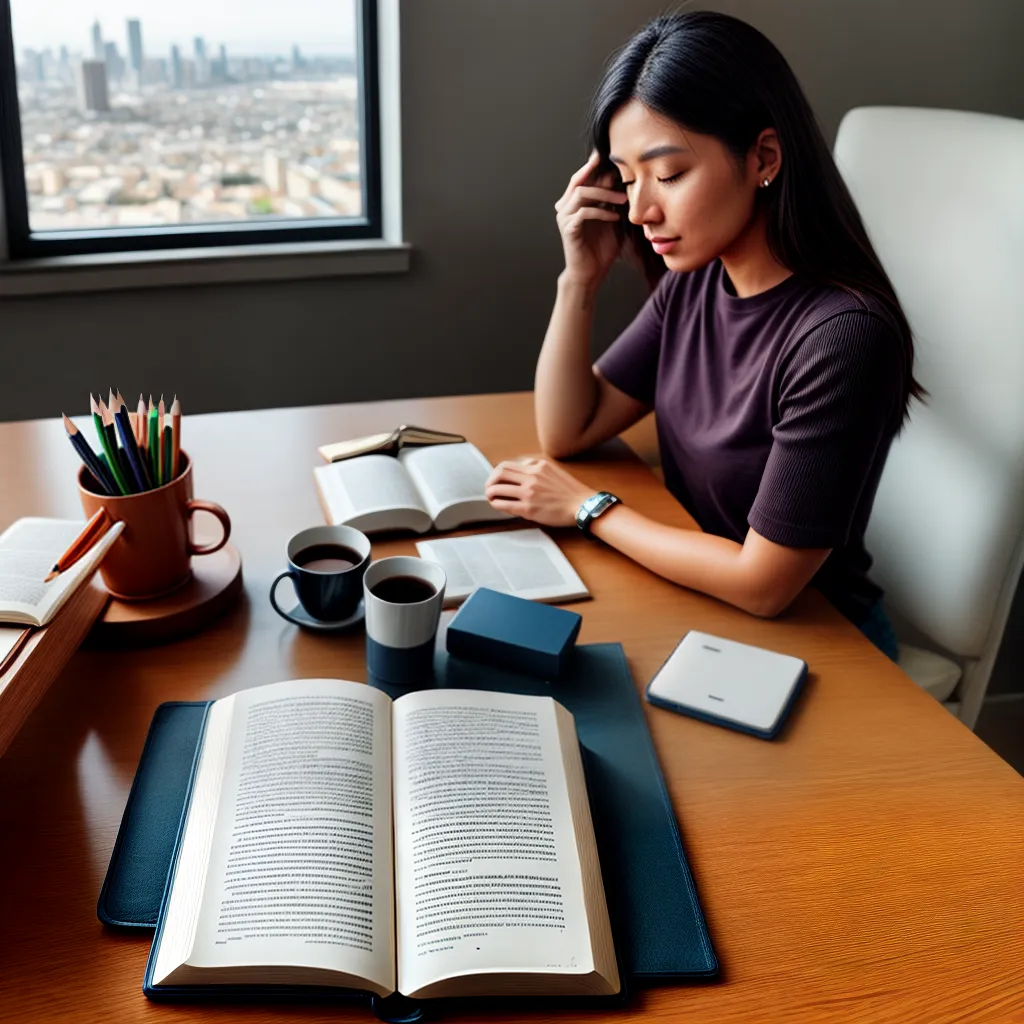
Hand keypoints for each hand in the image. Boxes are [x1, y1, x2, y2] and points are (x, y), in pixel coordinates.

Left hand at [485, 458, 595, 527]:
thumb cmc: (571, 491)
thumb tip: (521, 470)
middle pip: (499, 473)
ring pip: (498, 489)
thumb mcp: (553, 471)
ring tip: (491, 498)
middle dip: (490, 481)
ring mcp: (529, 493)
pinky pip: (504, 504)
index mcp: (537, 466)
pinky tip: (496, 505)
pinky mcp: (528, 508)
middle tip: (490, 488)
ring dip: (490, 493)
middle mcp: (532, 477)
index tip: (496, 479)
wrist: (582, 505)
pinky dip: (496, 504)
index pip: (508, 465)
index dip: (497, 472)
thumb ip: (537, 469)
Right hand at [555, 151, 627, 287]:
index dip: (597, 166)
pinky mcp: (568, 229)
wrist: (591, 273)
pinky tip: (616, 217)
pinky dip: (602, 212)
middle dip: (597, 170)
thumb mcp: (612, 219)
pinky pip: (584, 213)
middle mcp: (565, 206)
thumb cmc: (602, 248)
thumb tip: (628, 179)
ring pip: (582, 193)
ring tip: (624, 199)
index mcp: (574, 202)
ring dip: (605, 193)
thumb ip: (614, 201)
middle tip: (616, 164)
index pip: (584, 177)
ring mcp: (564, 217)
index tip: (615, 156)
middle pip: (579, 179)